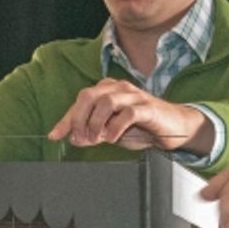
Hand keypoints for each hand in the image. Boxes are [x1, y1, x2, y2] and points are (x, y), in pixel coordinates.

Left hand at [46, 78, 212, 153]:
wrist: (174, 128)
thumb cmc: (143, 127)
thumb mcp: (112, 133)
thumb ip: (93, 134)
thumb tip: (73, 138)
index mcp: (107, 91)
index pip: (80, 101)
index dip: (66, 119)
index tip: (54, 135)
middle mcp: (119, 89)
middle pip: (89, 95)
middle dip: (79, 118)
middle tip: (79, 137)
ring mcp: (134, 96)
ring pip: (106, 101)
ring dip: (96, 122)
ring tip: (96, 138)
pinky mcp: (148, 107)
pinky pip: (128, 113)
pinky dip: (116, 126)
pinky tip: (112, 138)